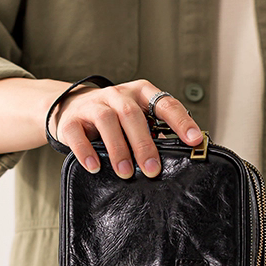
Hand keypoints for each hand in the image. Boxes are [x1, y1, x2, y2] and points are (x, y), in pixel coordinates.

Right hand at [50, 79, 203, 178]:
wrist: (71, 108)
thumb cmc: (115, 117)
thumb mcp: (138, 118)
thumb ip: (156, 133)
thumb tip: (179, 157)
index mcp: (141, 93)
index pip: (166, 104)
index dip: (181, 121)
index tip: (194, 140)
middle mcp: (118, 95)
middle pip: (133, 115)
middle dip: (144, 144)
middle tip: (152, 169)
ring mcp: (93, 105)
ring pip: (107, 121)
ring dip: (118, 149)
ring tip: (126, 172)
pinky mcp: (72, 120)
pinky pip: (78, 134)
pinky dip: (87, 152)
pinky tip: (95, 167)